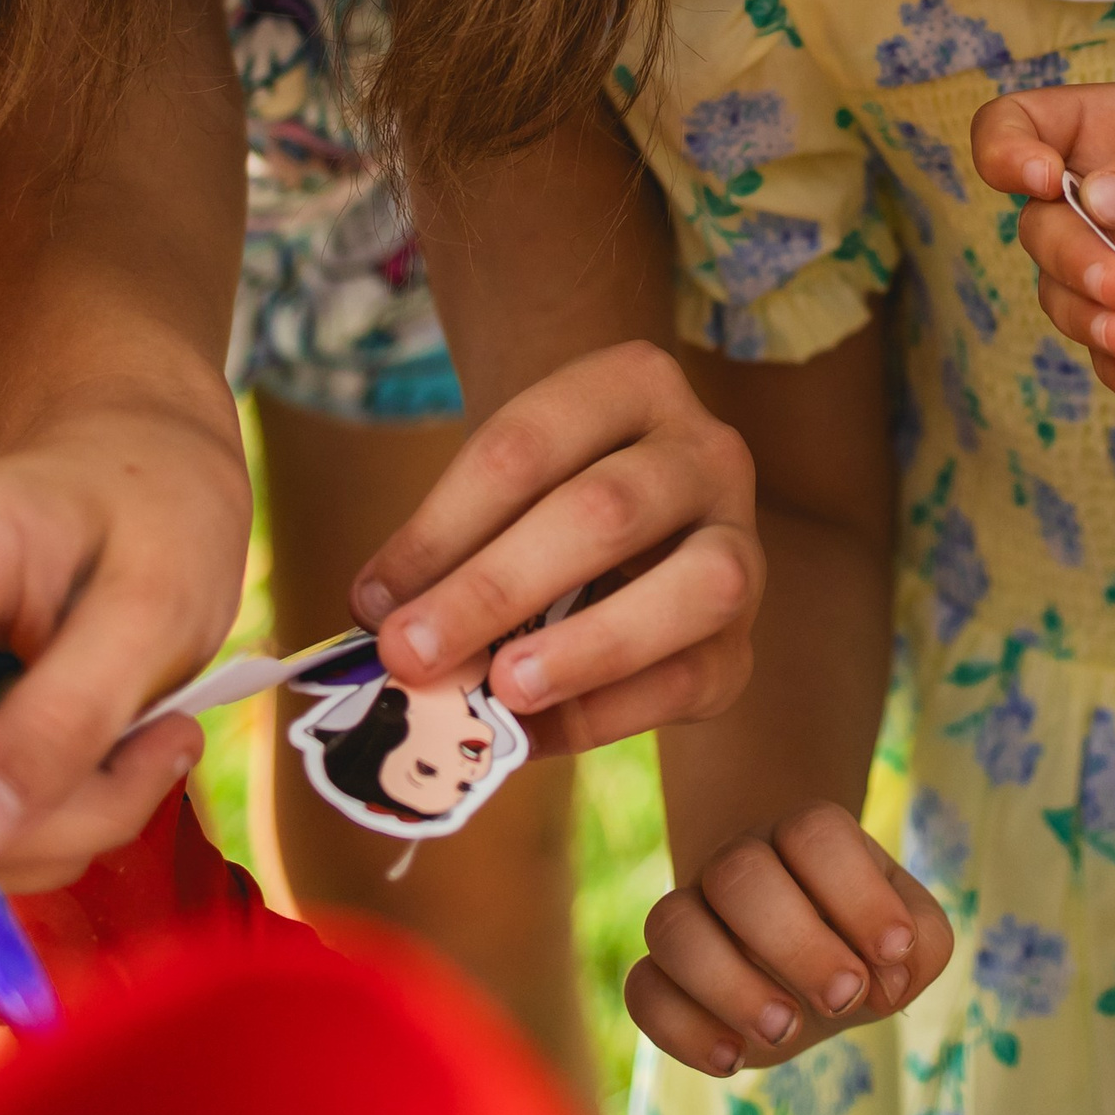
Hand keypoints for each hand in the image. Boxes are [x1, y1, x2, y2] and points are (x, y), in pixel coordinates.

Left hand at [350, 341, 764, 752]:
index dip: (441, 528)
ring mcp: (742, 543)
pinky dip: (613, 710)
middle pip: (606, 510)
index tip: (369, 601)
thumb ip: (451, 548)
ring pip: (698, 586)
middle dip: (497, 588)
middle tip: (411, 654)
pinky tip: (536, 731)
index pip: (525, 447)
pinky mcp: (745, 642)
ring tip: (504, 689)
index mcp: (633, 383)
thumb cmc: (547, 498)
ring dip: (591, 645)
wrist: (636, 521)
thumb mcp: (502, 490)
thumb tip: (383, 625)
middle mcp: (705, 451)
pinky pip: (695, 677)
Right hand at [627, 803, 951, 1075]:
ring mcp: (691, 914)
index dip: (857, 896)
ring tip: (785, 1031)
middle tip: (844, 1000)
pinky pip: (640, 989)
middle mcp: (737, 864)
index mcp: (803, 837)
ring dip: (730, 985)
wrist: (801, 955)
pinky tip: (733, 1059)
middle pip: (738, 872)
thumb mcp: (910, 937)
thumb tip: (884, 977)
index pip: (813, 832)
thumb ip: (922, 945)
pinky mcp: (661, 976)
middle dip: (797, 945)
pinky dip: (682, 1029)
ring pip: (671, 924)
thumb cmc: (859, 940)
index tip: (893, 954)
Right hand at [969, 82, 1114, 401]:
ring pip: (1055, 291)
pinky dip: (1113, 368)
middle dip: (1067, 257)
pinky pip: (1098, 353)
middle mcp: (1098, 197)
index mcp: (1112, 132)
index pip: (1017, 124)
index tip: (1040, 179)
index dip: (1005, 150)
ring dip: (1083, 317)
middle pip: (1033, 223)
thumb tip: (1094, 197)